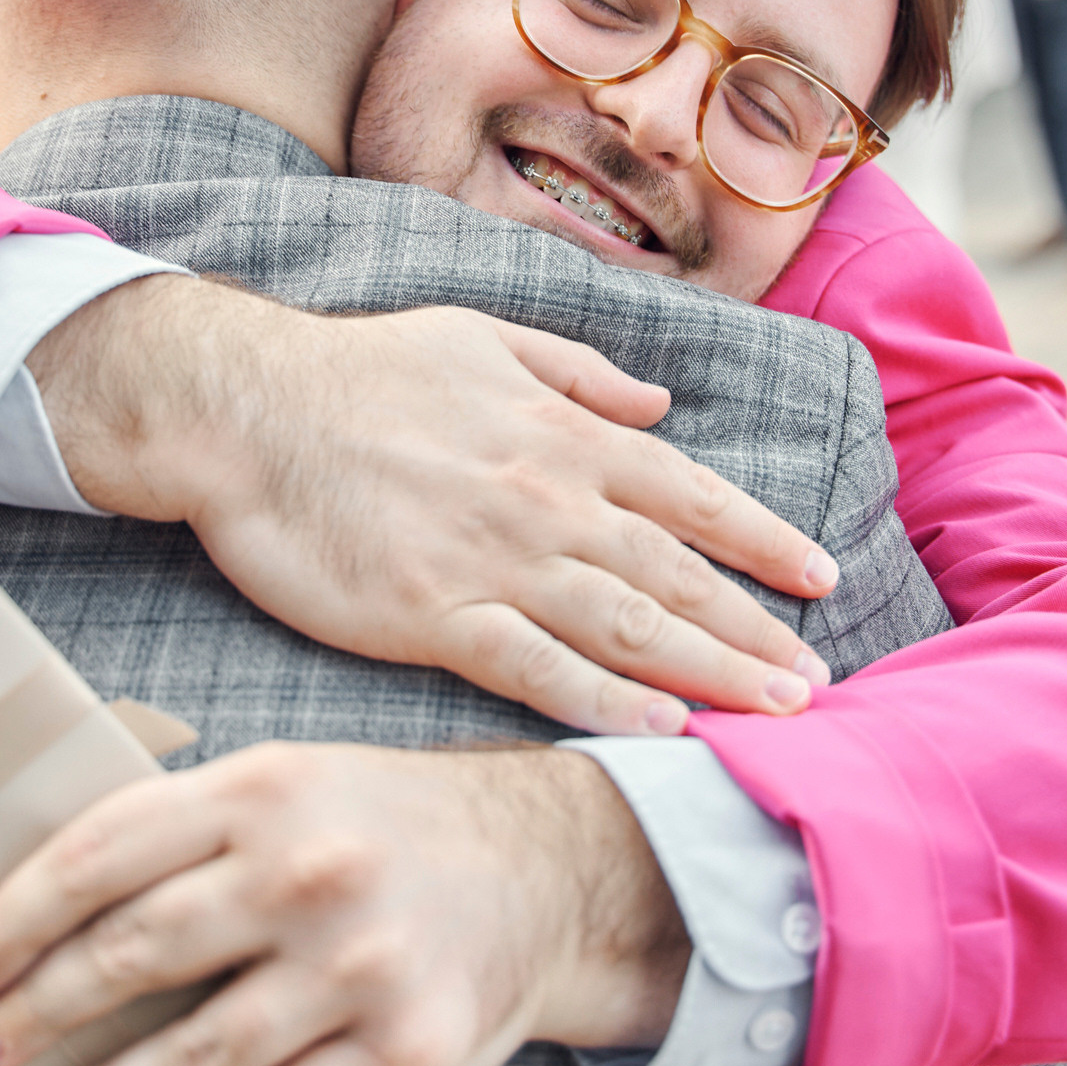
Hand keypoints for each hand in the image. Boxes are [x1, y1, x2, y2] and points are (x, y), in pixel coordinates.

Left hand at [0, 742, 688, 1065]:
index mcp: (266, 787)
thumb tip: (43, 908)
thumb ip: (187, 830)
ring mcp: (361, 964)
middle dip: (39, 1009)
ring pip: (194, 1053)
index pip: (105, 853)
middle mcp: (311, 869)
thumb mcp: (290, 784)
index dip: (19, 917)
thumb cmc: (379, 827)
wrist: (537, 869)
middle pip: (136, 953)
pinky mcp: (403, 1049)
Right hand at [27, 275, 833, 734]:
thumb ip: (578, 371)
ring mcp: (494, 560)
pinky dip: (609, 700)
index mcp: (563, 433)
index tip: (820, 578)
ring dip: (713, 672)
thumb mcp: (481, 336)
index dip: (763, 539)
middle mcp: (548, 499)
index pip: (693, 494)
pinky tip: (663, 729)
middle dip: (757, 629)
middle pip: (677, 576)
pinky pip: (539, 668)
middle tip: (820, 680)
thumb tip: (661, 401)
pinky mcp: (433, 615)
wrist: (246, 409)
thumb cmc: (358, 370)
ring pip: (630, 628)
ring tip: (777, 711)